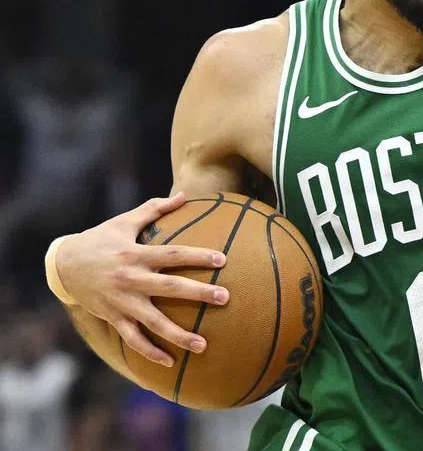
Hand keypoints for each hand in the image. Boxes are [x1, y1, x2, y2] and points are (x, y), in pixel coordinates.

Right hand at [55, 193, 229, 366]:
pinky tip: (171, 363)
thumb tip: (186, 195)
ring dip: (179, 335)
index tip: (223, 259)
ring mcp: (122, 302)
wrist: (63, 265)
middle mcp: (131, 280)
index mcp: (137, 255)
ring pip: (154, 322)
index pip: (173, 255)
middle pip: (170, 288)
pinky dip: (151, 352)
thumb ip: (154, 209)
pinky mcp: (114, 317)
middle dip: (199, 294)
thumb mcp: (125, 221)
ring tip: (203, 345)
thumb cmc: (100, 240)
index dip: (197, 256)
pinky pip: (133, 339)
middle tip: (224, 298)